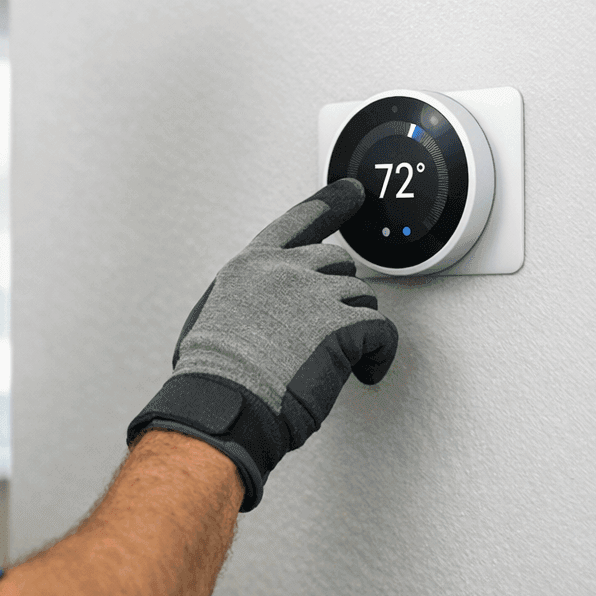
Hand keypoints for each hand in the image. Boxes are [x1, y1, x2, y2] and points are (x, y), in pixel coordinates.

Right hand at [126, 178, 398, 510]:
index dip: (330, 205)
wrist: (223, 402)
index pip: (298, 222)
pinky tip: (363, 370)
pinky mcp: (341, 325)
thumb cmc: (214, 374)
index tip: (353, 192)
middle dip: (340, 294)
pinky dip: (378, 354)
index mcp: (251, 266)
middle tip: (331, 329)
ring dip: (357, 328)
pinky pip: (381, 330)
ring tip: (337, 359)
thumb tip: (268, 311)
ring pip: (363, 297)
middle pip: (338, 263)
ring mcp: (314, 294)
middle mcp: (284, 270)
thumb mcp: (214, 317)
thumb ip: (248, 298)